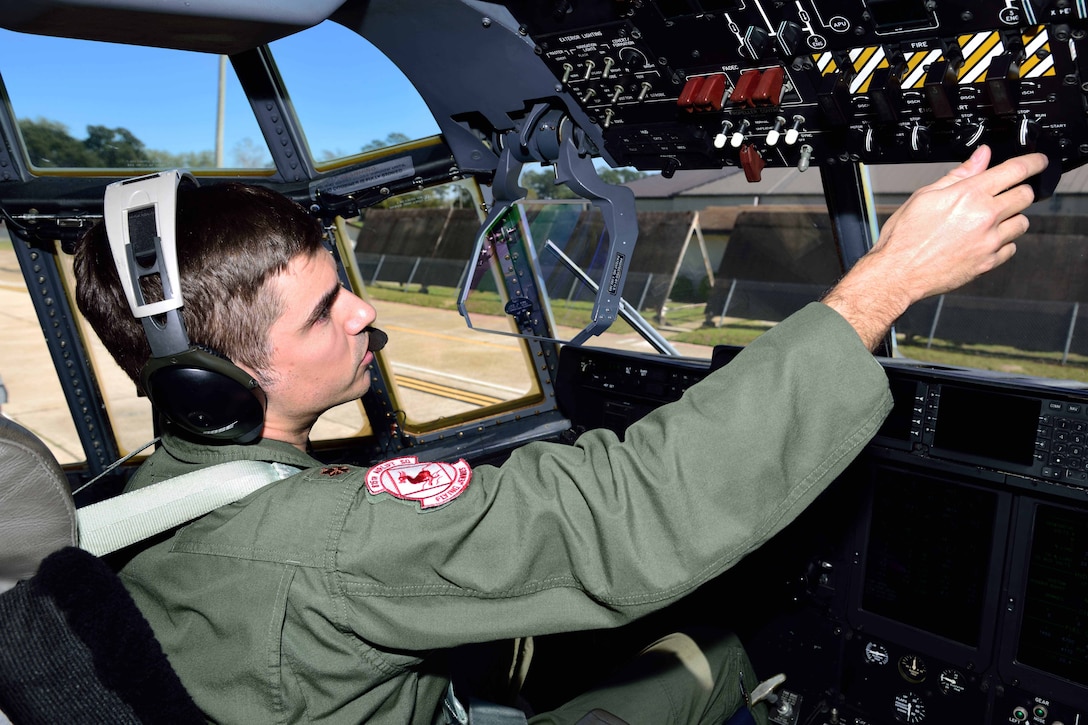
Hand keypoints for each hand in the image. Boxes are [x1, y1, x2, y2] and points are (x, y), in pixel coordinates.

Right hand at [823, 145, 1047, 348]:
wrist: (897, 273)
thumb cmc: (904, 237)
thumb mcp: (925, 196)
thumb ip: (958, 175)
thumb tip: (981, 157)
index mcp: (969, 195)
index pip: (1016, 170)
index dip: (1033, 162)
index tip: (1038, 161)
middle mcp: (985, 217)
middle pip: (1025, 195)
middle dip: (1021, 190)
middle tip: (1007, 193)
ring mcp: (989, 242)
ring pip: (1022, 223)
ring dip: (1012, 218)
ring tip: (991, 221)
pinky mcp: (988, 263)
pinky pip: (1011, 248)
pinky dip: (1003, 243)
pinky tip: (984, 241)